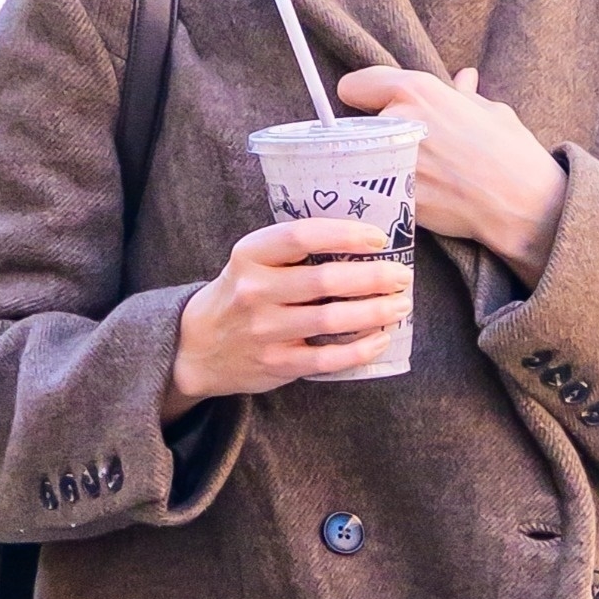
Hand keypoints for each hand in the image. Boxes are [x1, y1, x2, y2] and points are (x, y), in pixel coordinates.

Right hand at [166, 218, 411, 413]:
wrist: (197, 348)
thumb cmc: (238, 296)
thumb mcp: (251, 263)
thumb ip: (291, 252)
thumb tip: (359, 242)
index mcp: (250, 255)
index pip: (301, 235)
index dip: (345, 234)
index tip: (378, 237)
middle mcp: (254, 291)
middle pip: (325, 280)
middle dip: (374, 277)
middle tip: (401, 275)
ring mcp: (265, 330)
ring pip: (332, 320)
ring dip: (376, 312)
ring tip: (400, 304)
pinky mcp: (277, 364)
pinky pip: (328, 358)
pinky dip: (360, 349)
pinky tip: (380, 339)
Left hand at [335, 63, 567, 284]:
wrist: (521, 205)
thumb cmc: (512, 154)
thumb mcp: (491, 112)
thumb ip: (463, 95)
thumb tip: (463, 78)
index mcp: (416, 90)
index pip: (355, 85)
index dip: (363, 97)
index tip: (372, 108)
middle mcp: (396, 120)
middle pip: (359, 127)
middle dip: (376, 136)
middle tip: (406, 149)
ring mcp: (390, 161)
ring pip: (365, 162)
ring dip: (380, 166)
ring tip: (416, 176)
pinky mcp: (393, 198)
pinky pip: (378, 192)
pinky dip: (389, 195)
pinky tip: (417, 197)